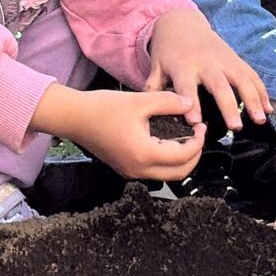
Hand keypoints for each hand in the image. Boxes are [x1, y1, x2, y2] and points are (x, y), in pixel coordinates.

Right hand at [46, 86, 205, 179]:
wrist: (74, 117)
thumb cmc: (102, 108)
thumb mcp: (139, 101)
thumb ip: (169, 102)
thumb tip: (191, 105)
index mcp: (144, 154)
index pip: (183, 155)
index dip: (198, 141)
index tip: (201, 125)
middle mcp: (138, 169)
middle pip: (179, 172)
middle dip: (194, 154)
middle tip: (198, 134)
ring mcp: (131, 172)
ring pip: (168, 174)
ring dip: (182, 158)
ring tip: (186, 136)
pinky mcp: (126, 168)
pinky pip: (155, 170)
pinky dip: (167, 159)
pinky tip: (169, 140)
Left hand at [145, 8, 269, 129]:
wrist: (182, 22)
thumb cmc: (167, 50)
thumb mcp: (156, 65)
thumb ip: (153, 86)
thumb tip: (146, 108)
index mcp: (183, 66)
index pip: (186, 86)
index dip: (191, 103)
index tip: (195, 122)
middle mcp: (205, 63)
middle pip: (219, 85)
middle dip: (228, 106)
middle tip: (235, 126)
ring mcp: (224, 60)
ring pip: (241, 79)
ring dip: (253, 100)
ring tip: (260, 120)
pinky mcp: (236, 59)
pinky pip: (251, 75)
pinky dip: (261, 91)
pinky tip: (268, 109)